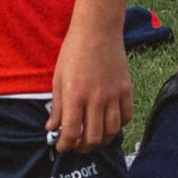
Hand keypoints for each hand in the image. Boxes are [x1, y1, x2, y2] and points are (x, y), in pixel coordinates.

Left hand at [46, 21, 131, 155]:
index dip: (65, 145)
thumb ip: (57, 106)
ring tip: (93, 138)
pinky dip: (118, 126)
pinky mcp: (126, 89)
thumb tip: (52, 128)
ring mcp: (113, 94)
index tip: (62, 146)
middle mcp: (96, 98)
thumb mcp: (58, 77)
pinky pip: (126, 117)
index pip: (71, 132)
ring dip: (101, 140)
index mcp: (75, 95)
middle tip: (77, 145)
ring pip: (111, 132)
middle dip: (82, 147)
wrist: (97, 29)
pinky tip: (108, 123)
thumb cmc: (74, 51)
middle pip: (92, 138)